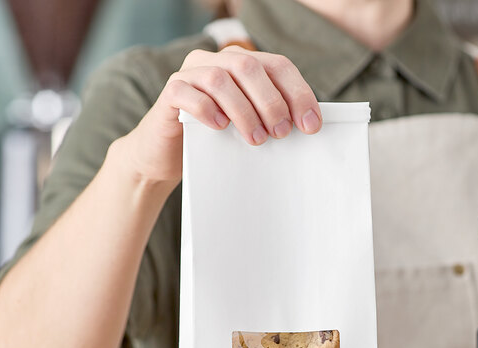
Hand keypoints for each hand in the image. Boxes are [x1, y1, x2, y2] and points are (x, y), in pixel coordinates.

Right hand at [122, 46, 321, 186]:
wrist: (167, 156)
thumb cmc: (213, 142)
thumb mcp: (247, 128)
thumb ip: (270, 120)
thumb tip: (305, 129)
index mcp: (241, 65)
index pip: (277, 66)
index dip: (298, 92)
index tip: (310, 124)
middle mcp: (216, 61)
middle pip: (249, 66)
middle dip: (271, 101)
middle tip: (281, 132)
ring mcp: (190, 74)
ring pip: (220, 78)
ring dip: (243, 110)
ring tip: (256, 138)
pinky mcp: (170, 93)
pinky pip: (186, 92)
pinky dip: (206, 109)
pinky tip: (219, 127)